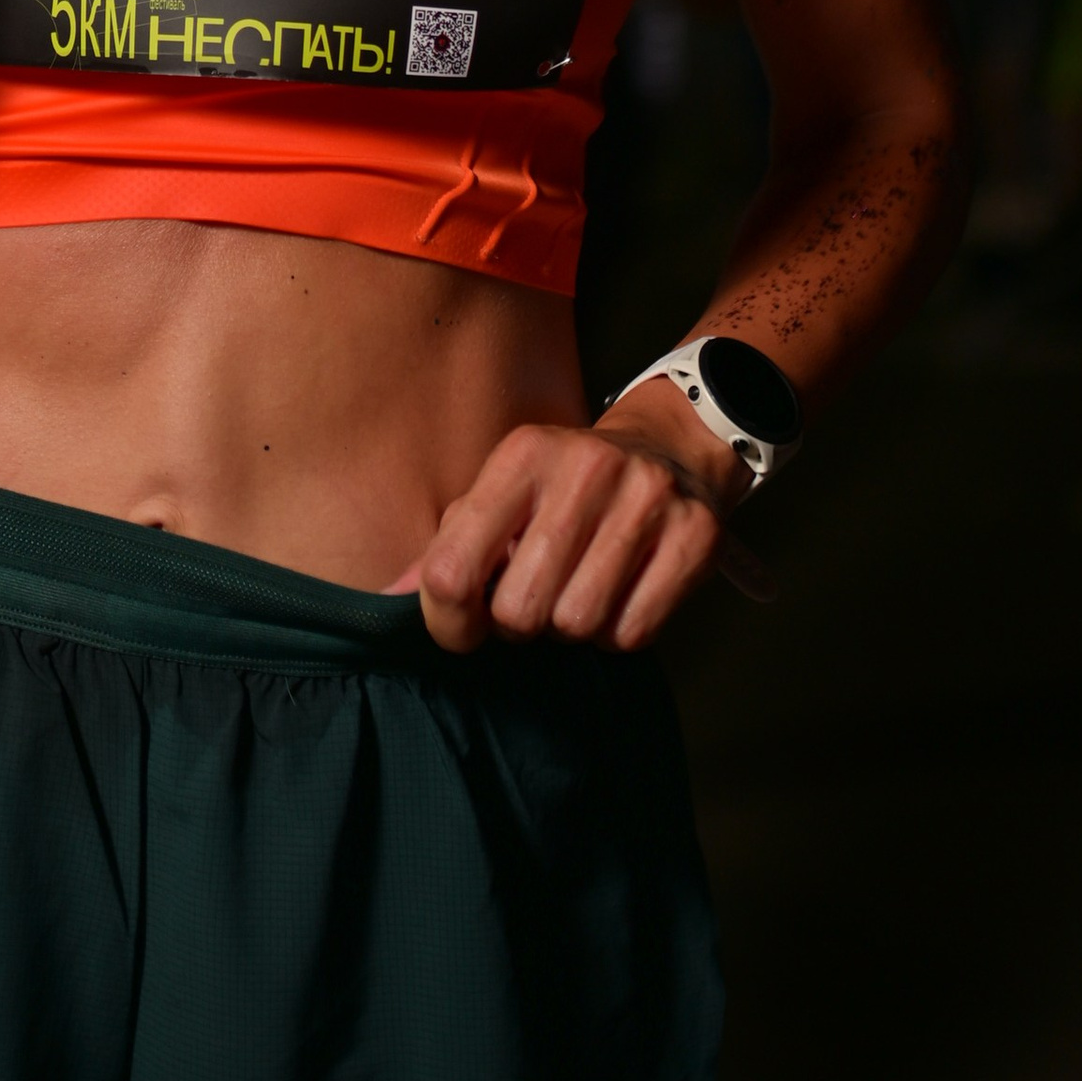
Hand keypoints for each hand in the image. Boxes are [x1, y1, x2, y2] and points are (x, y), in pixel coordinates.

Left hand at [397, 388, 755, 654]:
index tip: (464, 625)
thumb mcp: (502, 495)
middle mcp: (585, 469)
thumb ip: (447, 547)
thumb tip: (386, 598)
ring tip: (579, 590)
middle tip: (535, 597)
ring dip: (571, 628)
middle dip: (520, 623)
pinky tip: (621, 595)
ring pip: (577, 625)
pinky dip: (619, 632)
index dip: (448, 620)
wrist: (670, 448)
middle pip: (519, 611)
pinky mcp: (694, 536)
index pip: (452, 569)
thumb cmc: (565, 489)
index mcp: (522, 455)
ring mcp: (646, 500)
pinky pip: (633, 633)